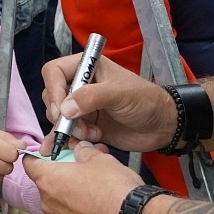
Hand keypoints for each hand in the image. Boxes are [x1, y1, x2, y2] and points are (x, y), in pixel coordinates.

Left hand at [21, 141, 142, 213]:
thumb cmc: (115, 189)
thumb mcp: (101, 158)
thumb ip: (84, 152)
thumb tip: (81, 149)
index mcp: (50, 180)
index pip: (30, 164)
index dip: (39, 158)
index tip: (47, 157)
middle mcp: (49, 205)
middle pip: (48, 187)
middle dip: (62, 180)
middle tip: (83, 176)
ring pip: (61, 209)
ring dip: (72, 202)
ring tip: (96, 199)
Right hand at [42, 53, 175, 152]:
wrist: (161, 126)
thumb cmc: (146, 101)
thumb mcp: (120, 94)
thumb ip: (91, 97)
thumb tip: (64, 109)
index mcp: (87, 67)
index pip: (54, 72)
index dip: (53, 90)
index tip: (61, 110)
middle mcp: (80, 85)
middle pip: (51, 96)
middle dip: (61, 114)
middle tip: (78, 126)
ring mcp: (81, 106)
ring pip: (58, 117)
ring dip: (69, 129)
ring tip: (92, 134)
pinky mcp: (85, 126)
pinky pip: (66, 133)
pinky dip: (68, 140)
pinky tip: (78, 146)